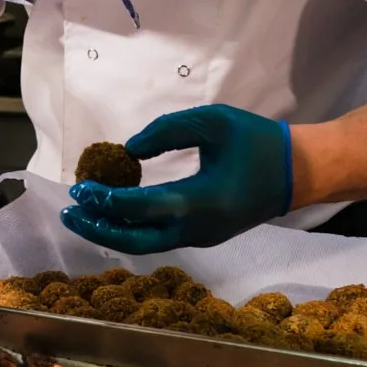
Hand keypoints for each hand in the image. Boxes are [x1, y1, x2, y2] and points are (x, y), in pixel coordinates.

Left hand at [63, 104, 290, 253]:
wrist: (298, 173)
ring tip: (80, 214)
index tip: (80, 187)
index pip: (143, 208)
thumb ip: (168, 132)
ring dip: (110, 231)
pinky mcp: (202, 236)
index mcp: (202, 201)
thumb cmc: (256, 141)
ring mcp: (201, 237)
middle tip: (67, 210)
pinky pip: (158, 238)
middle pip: (136, 240)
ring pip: (145, 244)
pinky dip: (129, 228)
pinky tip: (109, 212)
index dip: (107, 200)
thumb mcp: (213, 121)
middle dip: (97, 227)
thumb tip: (128, 152)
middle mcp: (198, 228)